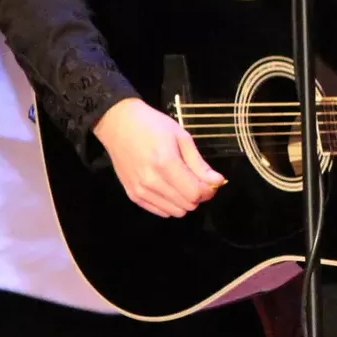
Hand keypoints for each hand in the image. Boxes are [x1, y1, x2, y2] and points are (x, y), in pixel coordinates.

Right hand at [92, 97, 224, 217]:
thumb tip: (218, 182)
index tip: (210, 180)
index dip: (208, 190)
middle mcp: (152, 181)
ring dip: (183, 201)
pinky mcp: (133, 196)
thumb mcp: (181, 137)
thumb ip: (199, 163)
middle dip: (197, 195)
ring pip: (175, 212)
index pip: (195, 193)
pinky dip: (169, 204)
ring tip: (180, 182)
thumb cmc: (152, 125)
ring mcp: (140, 191)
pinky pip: (160, 212)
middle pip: (187, 205)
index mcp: (166, 164)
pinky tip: (167, 188)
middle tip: (195, 179)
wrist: (117, 124)